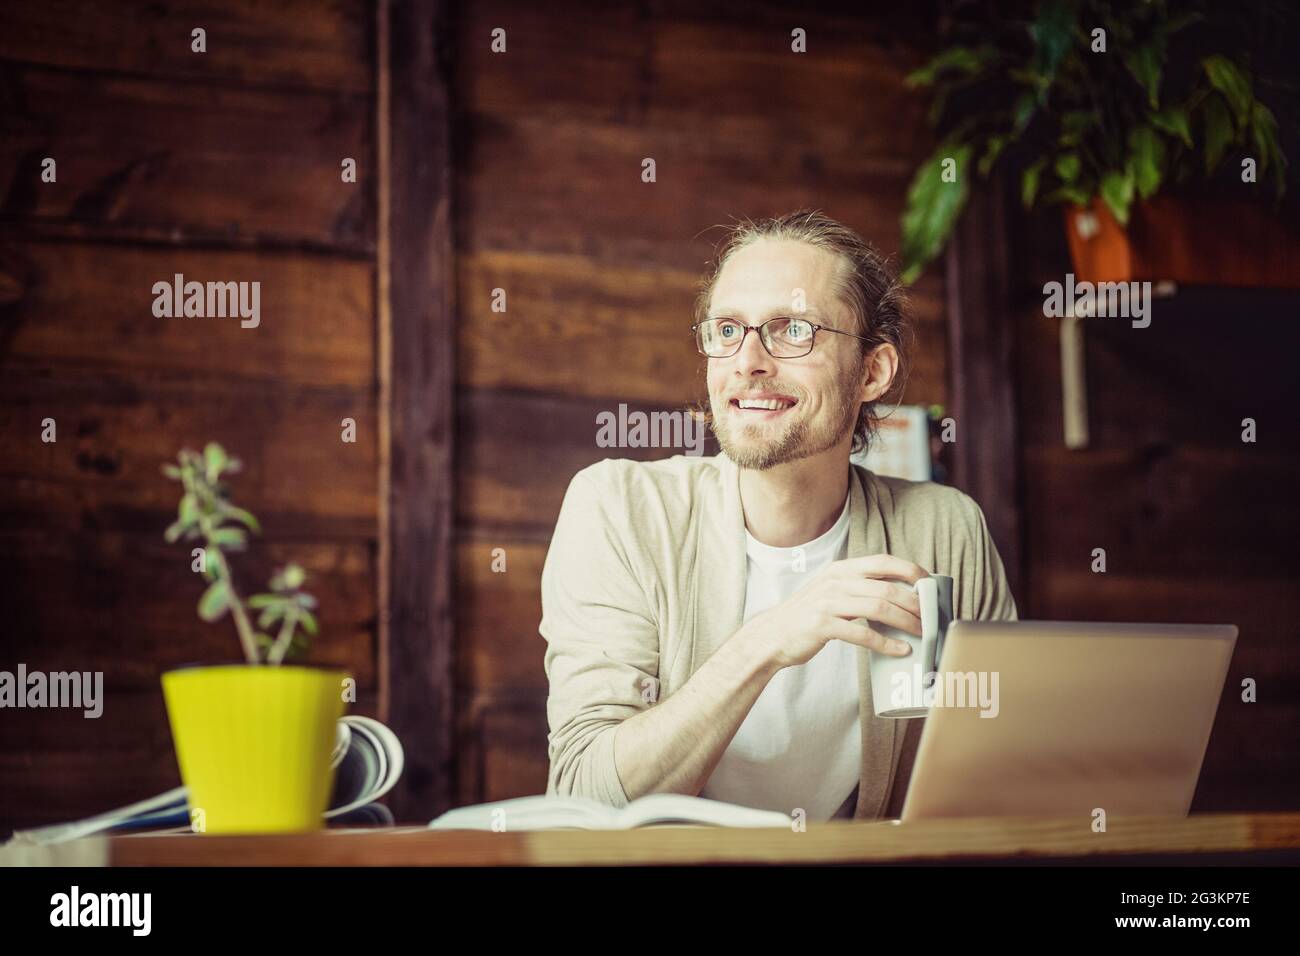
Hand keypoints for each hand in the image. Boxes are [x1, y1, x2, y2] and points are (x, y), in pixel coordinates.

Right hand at [737, 555, 928, 670]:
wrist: (772, 635)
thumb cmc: (808, 617)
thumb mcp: (831, 593)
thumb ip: (858, 589)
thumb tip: (899, 597)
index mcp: (840, 570)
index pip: (882, 562)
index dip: (910, 570)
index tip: (930, 583)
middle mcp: (835, 581)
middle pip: (886, 588)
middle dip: (915, 603)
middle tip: (933, 617)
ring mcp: (827, 602)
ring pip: (878, 608)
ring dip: (906, 622)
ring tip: (923, 634)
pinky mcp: (822, 625)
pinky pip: (862, 634)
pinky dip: (885, 643)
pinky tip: (900, 650)